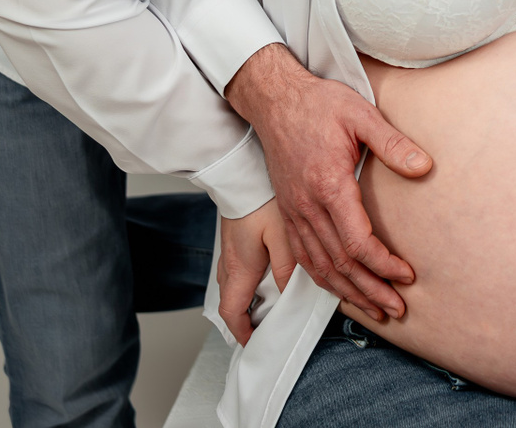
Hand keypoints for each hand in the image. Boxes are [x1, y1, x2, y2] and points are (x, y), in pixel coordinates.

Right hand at [216, 198, 295, 344]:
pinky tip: (264, 276)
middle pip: (230, 304)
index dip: (242, 332)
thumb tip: (288, 296)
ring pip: (231, 288)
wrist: (240, 173)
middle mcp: (229, 264)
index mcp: (240, 269)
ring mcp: (228, 252)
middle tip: (265, 327)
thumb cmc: (261, 199)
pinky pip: (234, 272)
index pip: (232, 314)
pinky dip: (246, 283)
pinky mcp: (232, 241)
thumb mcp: (281, 236)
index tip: (255, 342)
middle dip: (244, 321)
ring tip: (268, 305)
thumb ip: (286, 268)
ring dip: (245, 302)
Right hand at [223, 42, 431, 320]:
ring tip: (375, 309)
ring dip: (348, 292)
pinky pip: (303, 258)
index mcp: (328, 185)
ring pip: (319, 267)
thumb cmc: (319, 104)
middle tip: (397, 309)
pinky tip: (340, 289)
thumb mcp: (360, 114)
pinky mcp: (287, 213)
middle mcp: (308, 206)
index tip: (407, 275)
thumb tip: (424, 167)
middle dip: (370, 290)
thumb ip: (392, 143)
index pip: (357, 241)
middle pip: (340, 264)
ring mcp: (294, 213)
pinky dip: (323, 280)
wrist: (274, 99)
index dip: (383, 265)